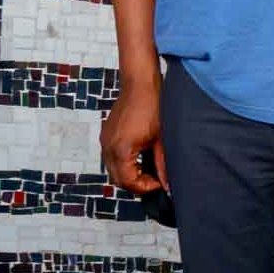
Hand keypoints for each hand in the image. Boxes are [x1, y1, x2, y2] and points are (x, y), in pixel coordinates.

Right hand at [101, 70, 165, 195]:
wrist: (140, 85)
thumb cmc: (152, 108)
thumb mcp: (162, 140)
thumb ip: (163, 165)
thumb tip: (168, 184)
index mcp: (122, 150)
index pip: (128, 182)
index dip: (145, 187)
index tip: (160, 184)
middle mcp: (109, 147)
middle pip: (118, 179)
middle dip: (137, 184)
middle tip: (155, 180)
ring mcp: (105, 140)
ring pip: (113, 169)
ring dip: (129, 174)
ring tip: (149, 169)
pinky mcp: (107, 135)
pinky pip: (111, 157)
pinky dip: (124, 163)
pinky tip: (140, 157)